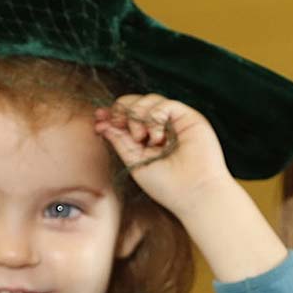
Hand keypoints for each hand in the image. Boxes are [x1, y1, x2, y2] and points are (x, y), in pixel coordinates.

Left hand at [96, 94, 228, 212]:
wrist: (194, 193)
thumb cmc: (167, 185)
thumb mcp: (134, 161)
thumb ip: (119, 140)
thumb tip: (101, 122)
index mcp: (147, 139)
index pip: (127, 116)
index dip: (112, 114)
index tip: (99, 117)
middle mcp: (161, 128)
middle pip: (136, 102)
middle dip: (122, 110)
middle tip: (119, 125)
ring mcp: (175, 122)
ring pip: (149, 99)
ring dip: (138, 115)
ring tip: (142, 138)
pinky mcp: (188, 117)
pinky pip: (165, 103)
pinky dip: (155, 116)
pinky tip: (157, 137)